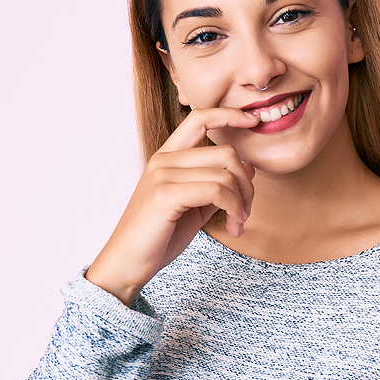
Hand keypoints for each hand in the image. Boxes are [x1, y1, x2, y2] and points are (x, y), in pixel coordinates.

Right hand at [85, 107, 260, 306]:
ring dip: (242, 203)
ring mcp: (162, 176)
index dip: (229, 115)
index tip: (253, 121)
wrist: (126, 264)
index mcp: (167, 158)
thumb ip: (216, 186)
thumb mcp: (193, 207)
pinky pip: (218, 191)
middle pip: (226, 153)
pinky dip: (234, 209)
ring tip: (238, 223)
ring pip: (225, 174)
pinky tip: (233, 227)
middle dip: (247, 185)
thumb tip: (247, 167)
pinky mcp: (165, 195)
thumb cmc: (158, 237)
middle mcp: (163, 160)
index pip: (199, 119)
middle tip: (246, 213)